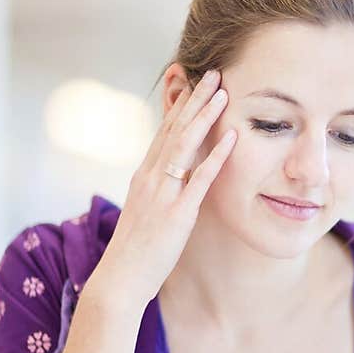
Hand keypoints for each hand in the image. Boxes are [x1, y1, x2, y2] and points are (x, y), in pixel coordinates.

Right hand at [95, 68, 235, 309]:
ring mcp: (163, 193)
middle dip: (194, 99)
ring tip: (222, 92)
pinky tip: (233, 138)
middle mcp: (150, 177)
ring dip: (205, 116)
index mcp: (144, 175)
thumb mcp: (146, 211)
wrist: (121, 278)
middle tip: (212, 73)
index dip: (180, 105)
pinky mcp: (177, 213)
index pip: (164, 131)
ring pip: (185, 145)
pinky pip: (200, 179)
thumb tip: (176, 178)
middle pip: (174, 129)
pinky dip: (216, 156)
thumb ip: (160, 190)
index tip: (194, 83)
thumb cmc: (136, 249)